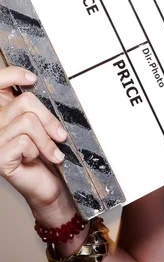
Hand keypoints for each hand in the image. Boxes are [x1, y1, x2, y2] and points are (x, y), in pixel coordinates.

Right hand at [0, 66, 68, 213]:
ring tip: (51, 151)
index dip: (12, 75)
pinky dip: (39, 150)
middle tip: (59, 135)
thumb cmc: (46, 155)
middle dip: (49, 118)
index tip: (32, 79)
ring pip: (28, 121)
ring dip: (47, 138)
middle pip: (24, 101)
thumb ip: (36, 108)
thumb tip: (38, 85)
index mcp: (3, 112)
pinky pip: (24, 141)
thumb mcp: (43, 125)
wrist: (48, 186)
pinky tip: (37, 160)